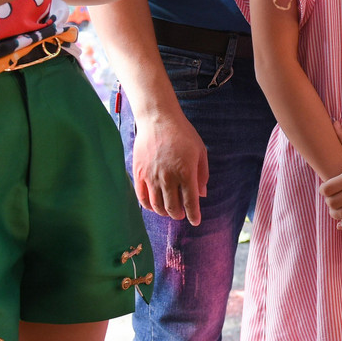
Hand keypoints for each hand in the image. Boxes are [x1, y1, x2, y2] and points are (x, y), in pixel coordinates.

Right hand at [133, 106, 209, 224]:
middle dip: (179, 215)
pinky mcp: (139, 173)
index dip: (194, 215)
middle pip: (172, 208)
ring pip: (156, 206)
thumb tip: (202, 195)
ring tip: (169, 211)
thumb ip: (202, 175)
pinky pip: (142, 197)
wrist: (158, 119)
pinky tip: (154, 206)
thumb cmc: (183, 134)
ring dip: (164, 212)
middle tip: (182, 214)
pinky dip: (148, 206)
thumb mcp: (200, 152)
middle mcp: (168, 178)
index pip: (190, 203)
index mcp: (186, 173)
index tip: (196, 221)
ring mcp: (151, 177)